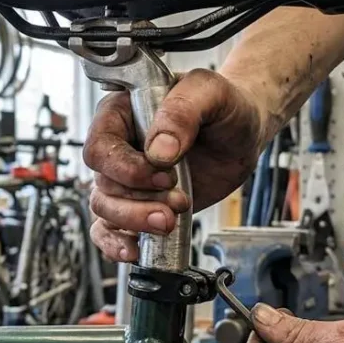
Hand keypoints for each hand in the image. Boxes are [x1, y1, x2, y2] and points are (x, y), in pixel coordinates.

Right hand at [83, 69, 266, 261]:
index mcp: (122, 113)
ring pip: (106, 210)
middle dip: (137, 202)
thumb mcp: (209, 92)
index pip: (101, 146)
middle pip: (103, 184)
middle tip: (176, 203)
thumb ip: (182, 111)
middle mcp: (118, 148)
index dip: (126, 167)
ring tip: (170, 220)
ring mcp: (127, 180)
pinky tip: (134, 250)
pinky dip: (116, 243)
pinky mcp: (140, 204)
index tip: (163, 173)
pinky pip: (110, 229)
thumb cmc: (223, 105)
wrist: (242, 132)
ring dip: (136, 221)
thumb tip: (159, 150)